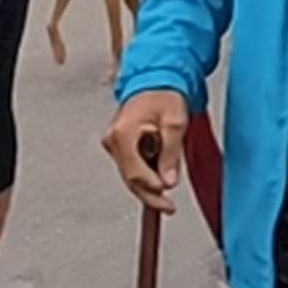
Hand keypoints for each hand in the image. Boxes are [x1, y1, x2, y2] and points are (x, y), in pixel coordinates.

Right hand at [103, 90, 190, 213]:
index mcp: (123, 133)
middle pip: (129, 178)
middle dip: (150, 194)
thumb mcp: (175, 124)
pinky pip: (131, 166)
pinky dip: (146, 173)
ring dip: (149, 183)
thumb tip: (168, 181)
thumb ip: (171, 154)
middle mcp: (113, 139)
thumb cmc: (164, 96)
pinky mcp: (119, 144)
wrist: (157, 80)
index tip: (167, 197)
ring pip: (130, 174)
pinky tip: (160, 171)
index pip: (134, 173)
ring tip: (170, 176)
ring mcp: (113, 142)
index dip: (151, 189)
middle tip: (168, 207)